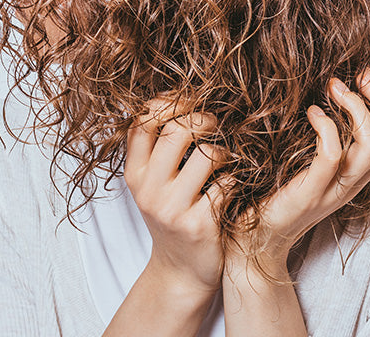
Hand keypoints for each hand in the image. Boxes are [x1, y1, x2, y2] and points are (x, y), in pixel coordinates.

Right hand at [124, 92, 229, 296]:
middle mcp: (149, 191)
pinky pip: (227, 184)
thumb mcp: (153, 184)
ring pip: (208, 154)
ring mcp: (173, 210)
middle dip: (204, 119)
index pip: (142, 121)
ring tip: (226, 160)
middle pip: (177, 130)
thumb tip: (179, 98)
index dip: (168, 102)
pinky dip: (235, 180)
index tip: (189, 100)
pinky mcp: (200, 226)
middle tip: (216, 125)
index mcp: (134, 175)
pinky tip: (232, 187)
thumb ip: (157, 149)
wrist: (180, 272)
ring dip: (225, 151)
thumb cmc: (173, 217)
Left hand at [225, 68, 369, 271]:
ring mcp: (334, 190)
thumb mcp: (306, 162)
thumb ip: (322, 137)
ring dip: (357, 109)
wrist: (253, 238)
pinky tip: (312, 113)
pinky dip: (327, 127)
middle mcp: (353, 183)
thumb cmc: (273, 193)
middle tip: (360, 75)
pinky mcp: (310, 193)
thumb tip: (322, 91)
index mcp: (357, 175)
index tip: (365, 76)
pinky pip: (332, 156)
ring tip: (334, 87)